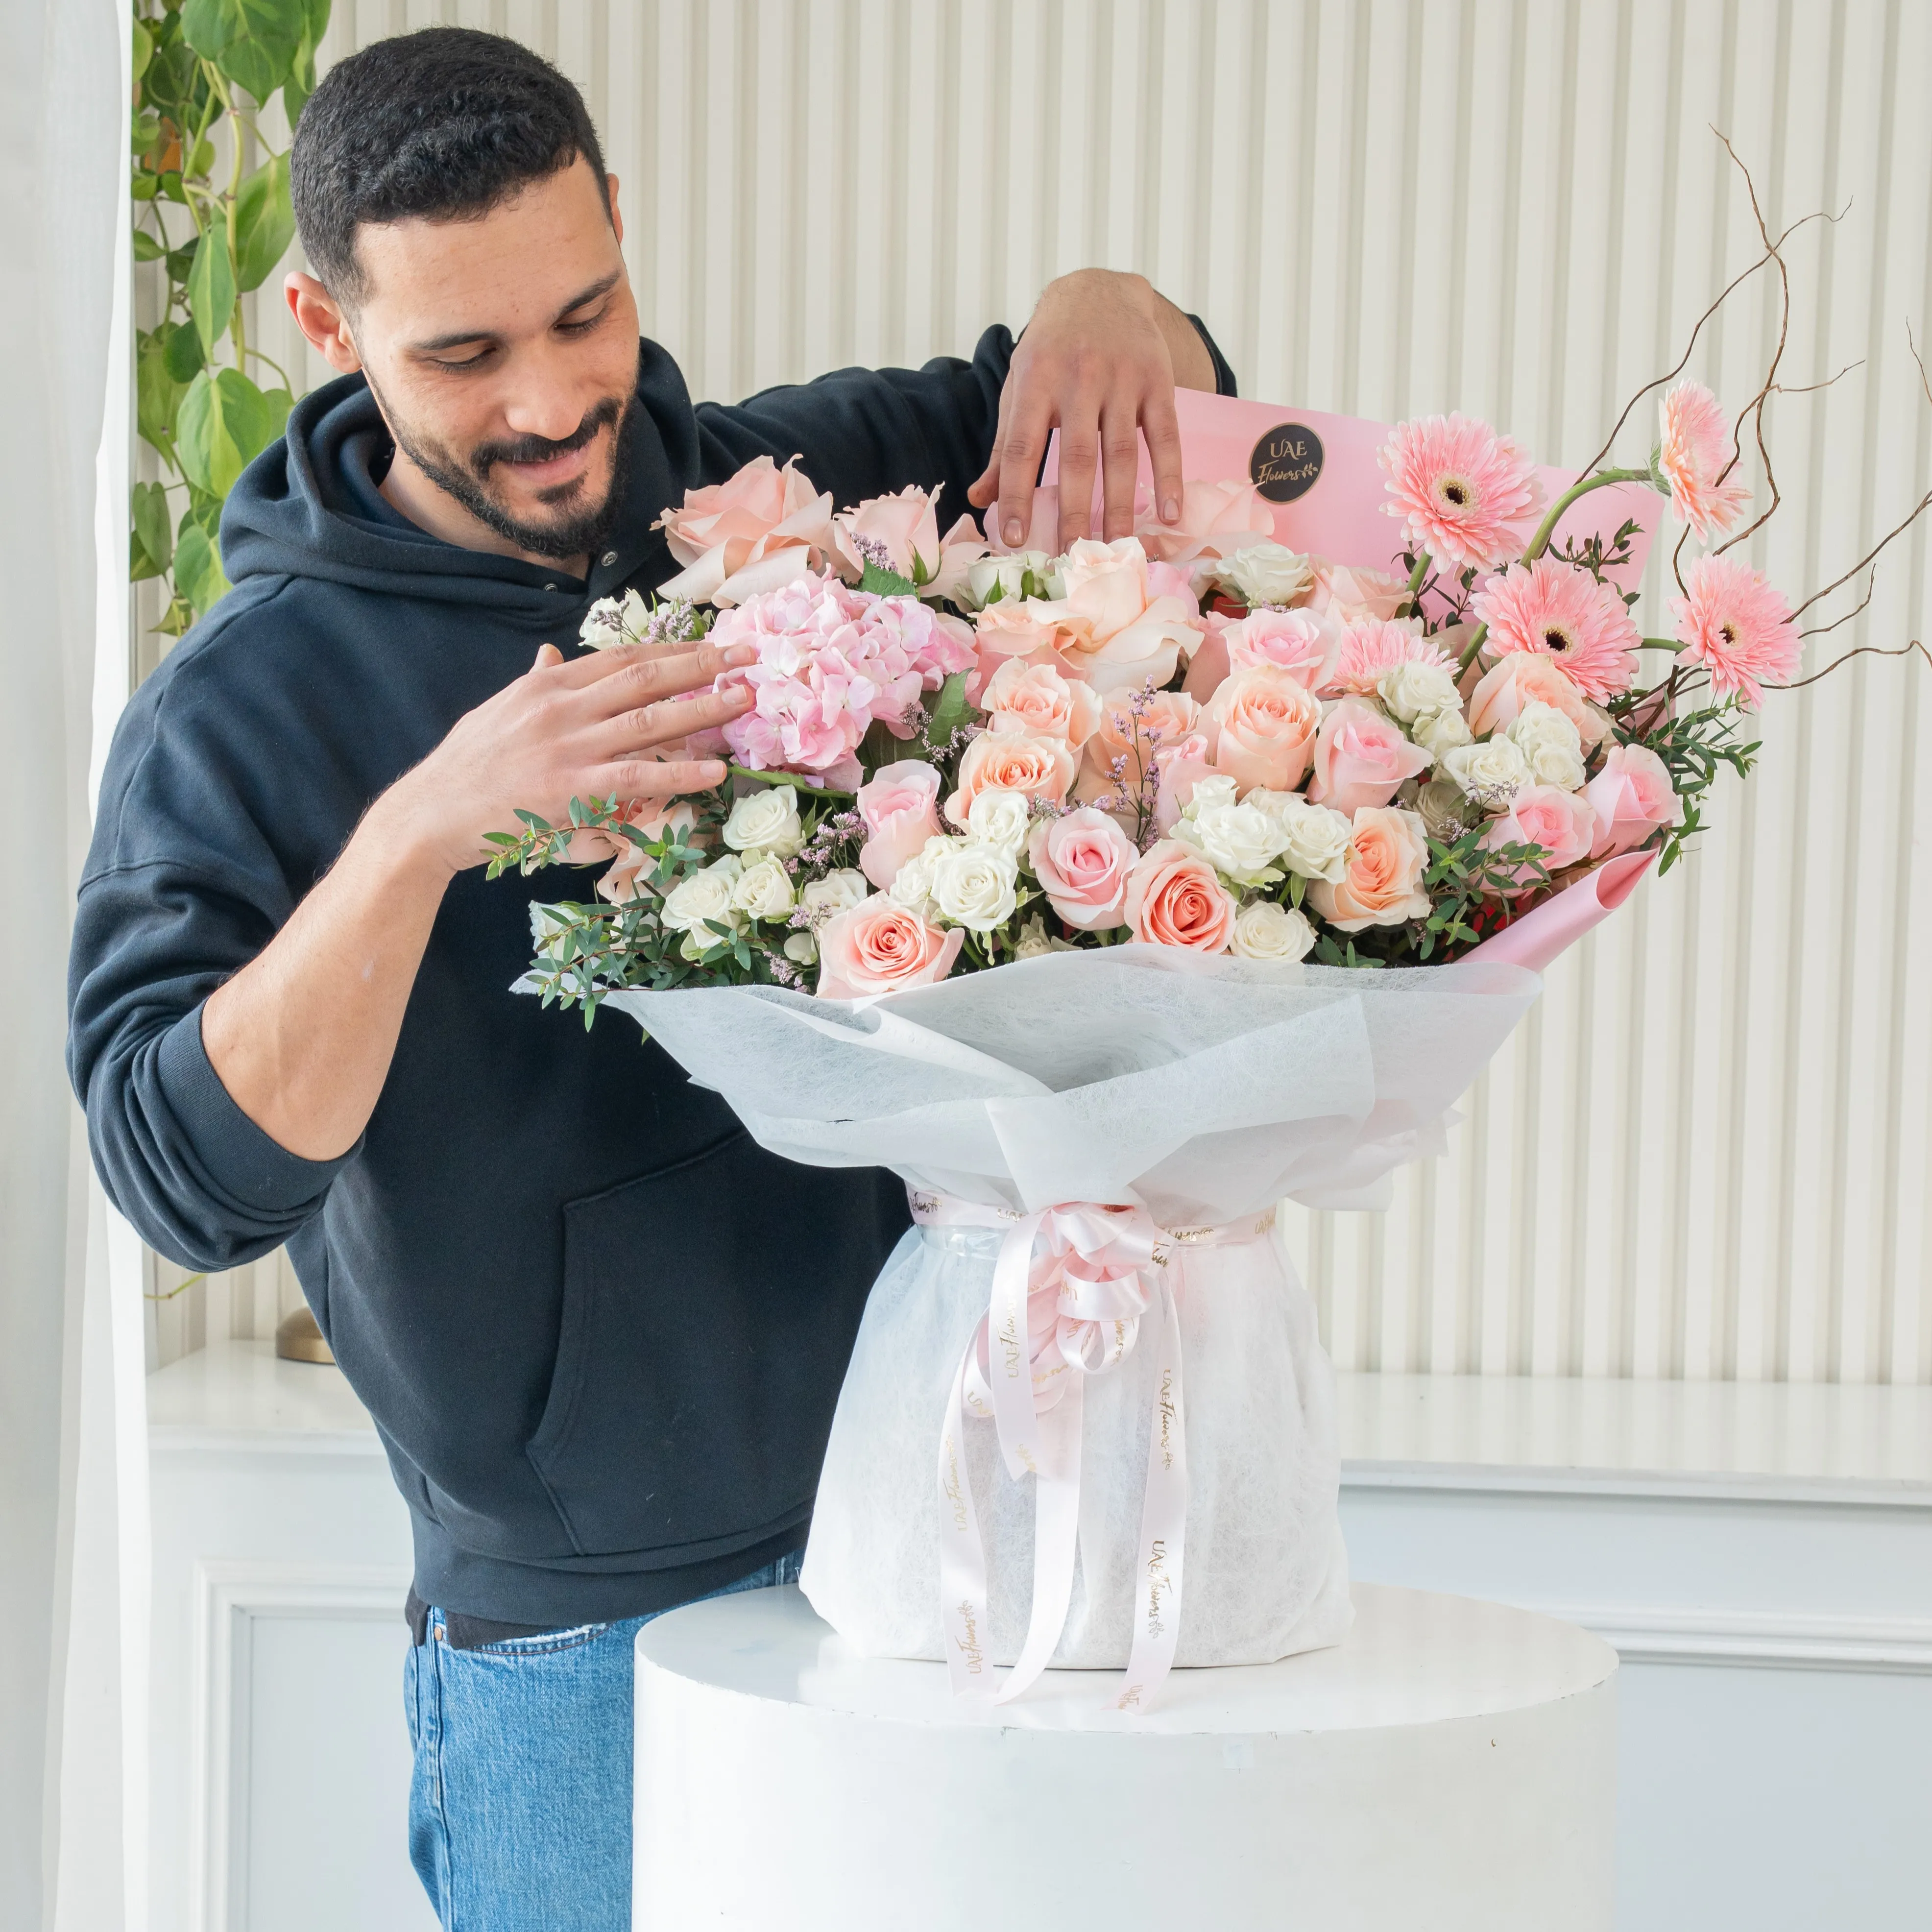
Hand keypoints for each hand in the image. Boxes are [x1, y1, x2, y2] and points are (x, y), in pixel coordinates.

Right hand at [382, 636, 756, 873]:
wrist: (430, 813)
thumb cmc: (466, 767)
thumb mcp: (498, 710)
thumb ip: (533, 681)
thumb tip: (548, 654)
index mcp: (547, 683)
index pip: (622, 658)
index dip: (673, 650)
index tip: (712, 644)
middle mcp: (561, 707)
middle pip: (645, 677)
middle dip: (703, 664)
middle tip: (749, 658)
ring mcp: (568, 748)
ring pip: (650, 721)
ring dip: (703, 709)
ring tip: (745, 701)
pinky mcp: (571, 791)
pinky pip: (639, 778)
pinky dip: (681, 773)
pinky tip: (716, 771)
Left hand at [967, 269, 1216, 553]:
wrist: (1100, 291)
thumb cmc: (1051, 350)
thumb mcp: (1020, 386)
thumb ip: (1004, 446)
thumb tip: (980, 500)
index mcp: (1036, 381)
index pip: (1022, 447)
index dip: (1016, 495)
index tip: (1013, 537)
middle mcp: (1078, 377)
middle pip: (1075, 457)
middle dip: (1072, 512)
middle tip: (1070, 556)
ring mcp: (1121, 378)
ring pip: (1121, 453)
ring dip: (1119, 505)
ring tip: (1116, 547)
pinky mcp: (1157, 381)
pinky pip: (1166, 436)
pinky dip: (1169, 476)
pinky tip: (1169, 514)